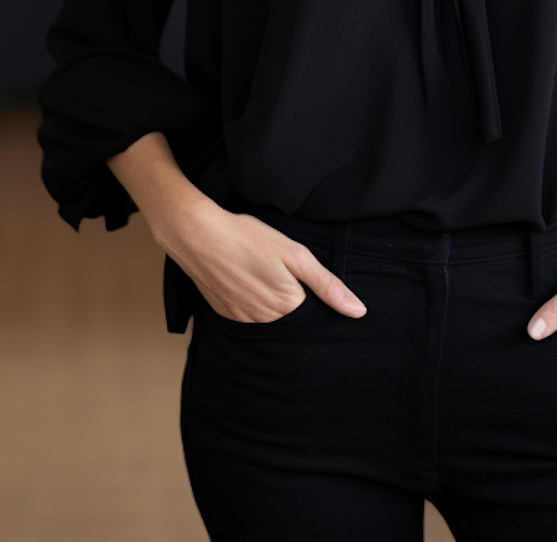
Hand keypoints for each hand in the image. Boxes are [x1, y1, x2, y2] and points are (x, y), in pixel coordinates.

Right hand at [106, 132, 365, 323]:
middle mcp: (266, 321)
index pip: (313, 310)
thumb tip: (359, 312)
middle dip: (291, 296)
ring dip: (270, 299)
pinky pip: (249, 314)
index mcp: (288, 307)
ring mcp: (243, 320)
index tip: (296, 271)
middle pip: (291, 315)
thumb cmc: (248, 237)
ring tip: (260, 270)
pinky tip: (245, 278)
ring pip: (270, 316)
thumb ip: (328, 285)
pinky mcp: (226, 315)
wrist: (197, 235)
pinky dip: (251, 299)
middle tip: (276, 267)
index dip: (309, 288)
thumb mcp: (296, 254)